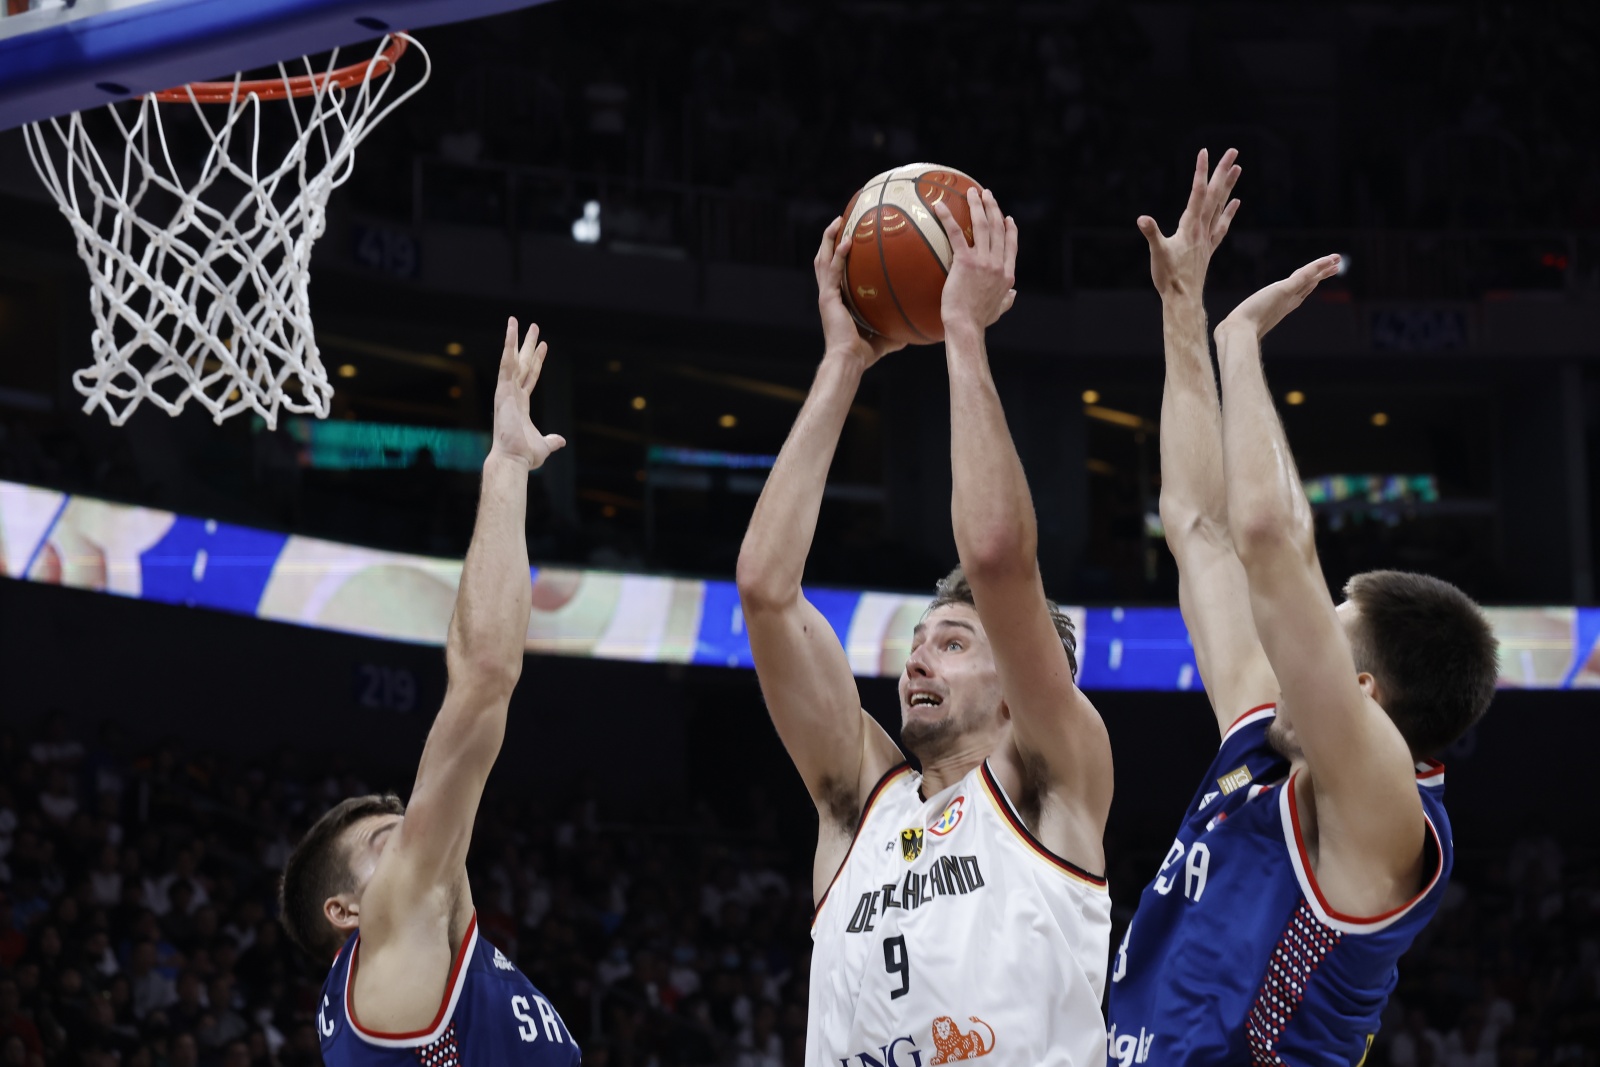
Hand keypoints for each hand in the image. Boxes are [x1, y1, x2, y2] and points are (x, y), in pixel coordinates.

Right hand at [489, 318, 566, 470]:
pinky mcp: (503, 390)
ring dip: (515, 339)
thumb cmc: (524, 455)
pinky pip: (506, 363)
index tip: (543, 346)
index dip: (537, 361)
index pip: (531, 377)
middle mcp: (512, 394)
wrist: (513, 459)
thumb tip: (561, 441)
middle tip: (533, 326)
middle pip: (522, 364)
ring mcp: (506, 391)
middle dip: (528, 345)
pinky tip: (511, 330)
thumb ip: (552, 440)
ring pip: (512, 359)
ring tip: (517, 320)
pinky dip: (508, 346)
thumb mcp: (544, 446)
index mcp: (521, 404)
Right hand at [816, 217, 904, 367]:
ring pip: (823, 259)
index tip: (848, 237)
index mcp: (838, 300)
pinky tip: (848, 241)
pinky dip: (839, 255)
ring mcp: (827, 295)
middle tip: (840, 220)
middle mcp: (829, 294)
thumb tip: (912, 332)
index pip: (835, 271)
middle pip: (824, 259)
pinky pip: (833, 270)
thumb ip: (894, 329)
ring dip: (829, 239)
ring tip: (839, 221)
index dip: (838, 253)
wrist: (849, 361)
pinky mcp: (828, 298)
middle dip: (830, 239)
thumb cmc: (863, 353)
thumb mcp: (883, 336)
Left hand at [932, 187, 1016, 333]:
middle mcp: (998, 264)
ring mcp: (983, 261)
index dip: (1010, 230)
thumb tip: (1014, 294)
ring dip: (978, 205)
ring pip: (982, 225)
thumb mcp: (999, 310)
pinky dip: (948, 217)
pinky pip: (956, 233)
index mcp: (1007, 275)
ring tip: (973, 192)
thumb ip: (1007, 300)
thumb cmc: (979, 321)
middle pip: (998, 229)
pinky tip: (939, 206)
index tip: (1008, 219)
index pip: (1011, 247)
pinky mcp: (965, 261)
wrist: (966, 325)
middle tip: (987, 195)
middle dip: (993, 208)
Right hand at [1137, 147, 1240, 300]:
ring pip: (1220, 206)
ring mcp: (1207, 238)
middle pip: (1214, 195)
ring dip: (1228, 186)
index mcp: (1190, 227)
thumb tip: (1142, 219)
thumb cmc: (1168, 278)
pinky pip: (1221, 225)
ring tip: (1237, 168)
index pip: (1197, 193)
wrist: (1183, 299)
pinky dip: (1229, 212)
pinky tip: (1235, 203)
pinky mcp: (1208, 248)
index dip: (1201, 172)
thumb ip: (1151, 234)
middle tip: (1232, 152)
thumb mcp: (1157, 254)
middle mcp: (1202, 229)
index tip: (1205, 152)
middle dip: (1222, 172)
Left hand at [1216, 255, 1340, 340]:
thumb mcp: (1245, 323)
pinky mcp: (1284, 290)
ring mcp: (1287, 296)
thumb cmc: (1238, 331)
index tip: (1319, 278)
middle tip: (1336, 266)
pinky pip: (1304, 275)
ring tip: (1337, 260)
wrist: (1238, 333)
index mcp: (1280, 308)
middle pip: (1308, 285)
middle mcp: (1287, 302)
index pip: (1298, 292)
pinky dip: (1317, 267)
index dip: (1310, 284)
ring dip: (1323, 269)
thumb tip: (1230, 332)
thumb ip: (1244, 323)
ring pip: (1310, 279)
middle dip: (1321, 275)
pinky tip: (1328, 260)